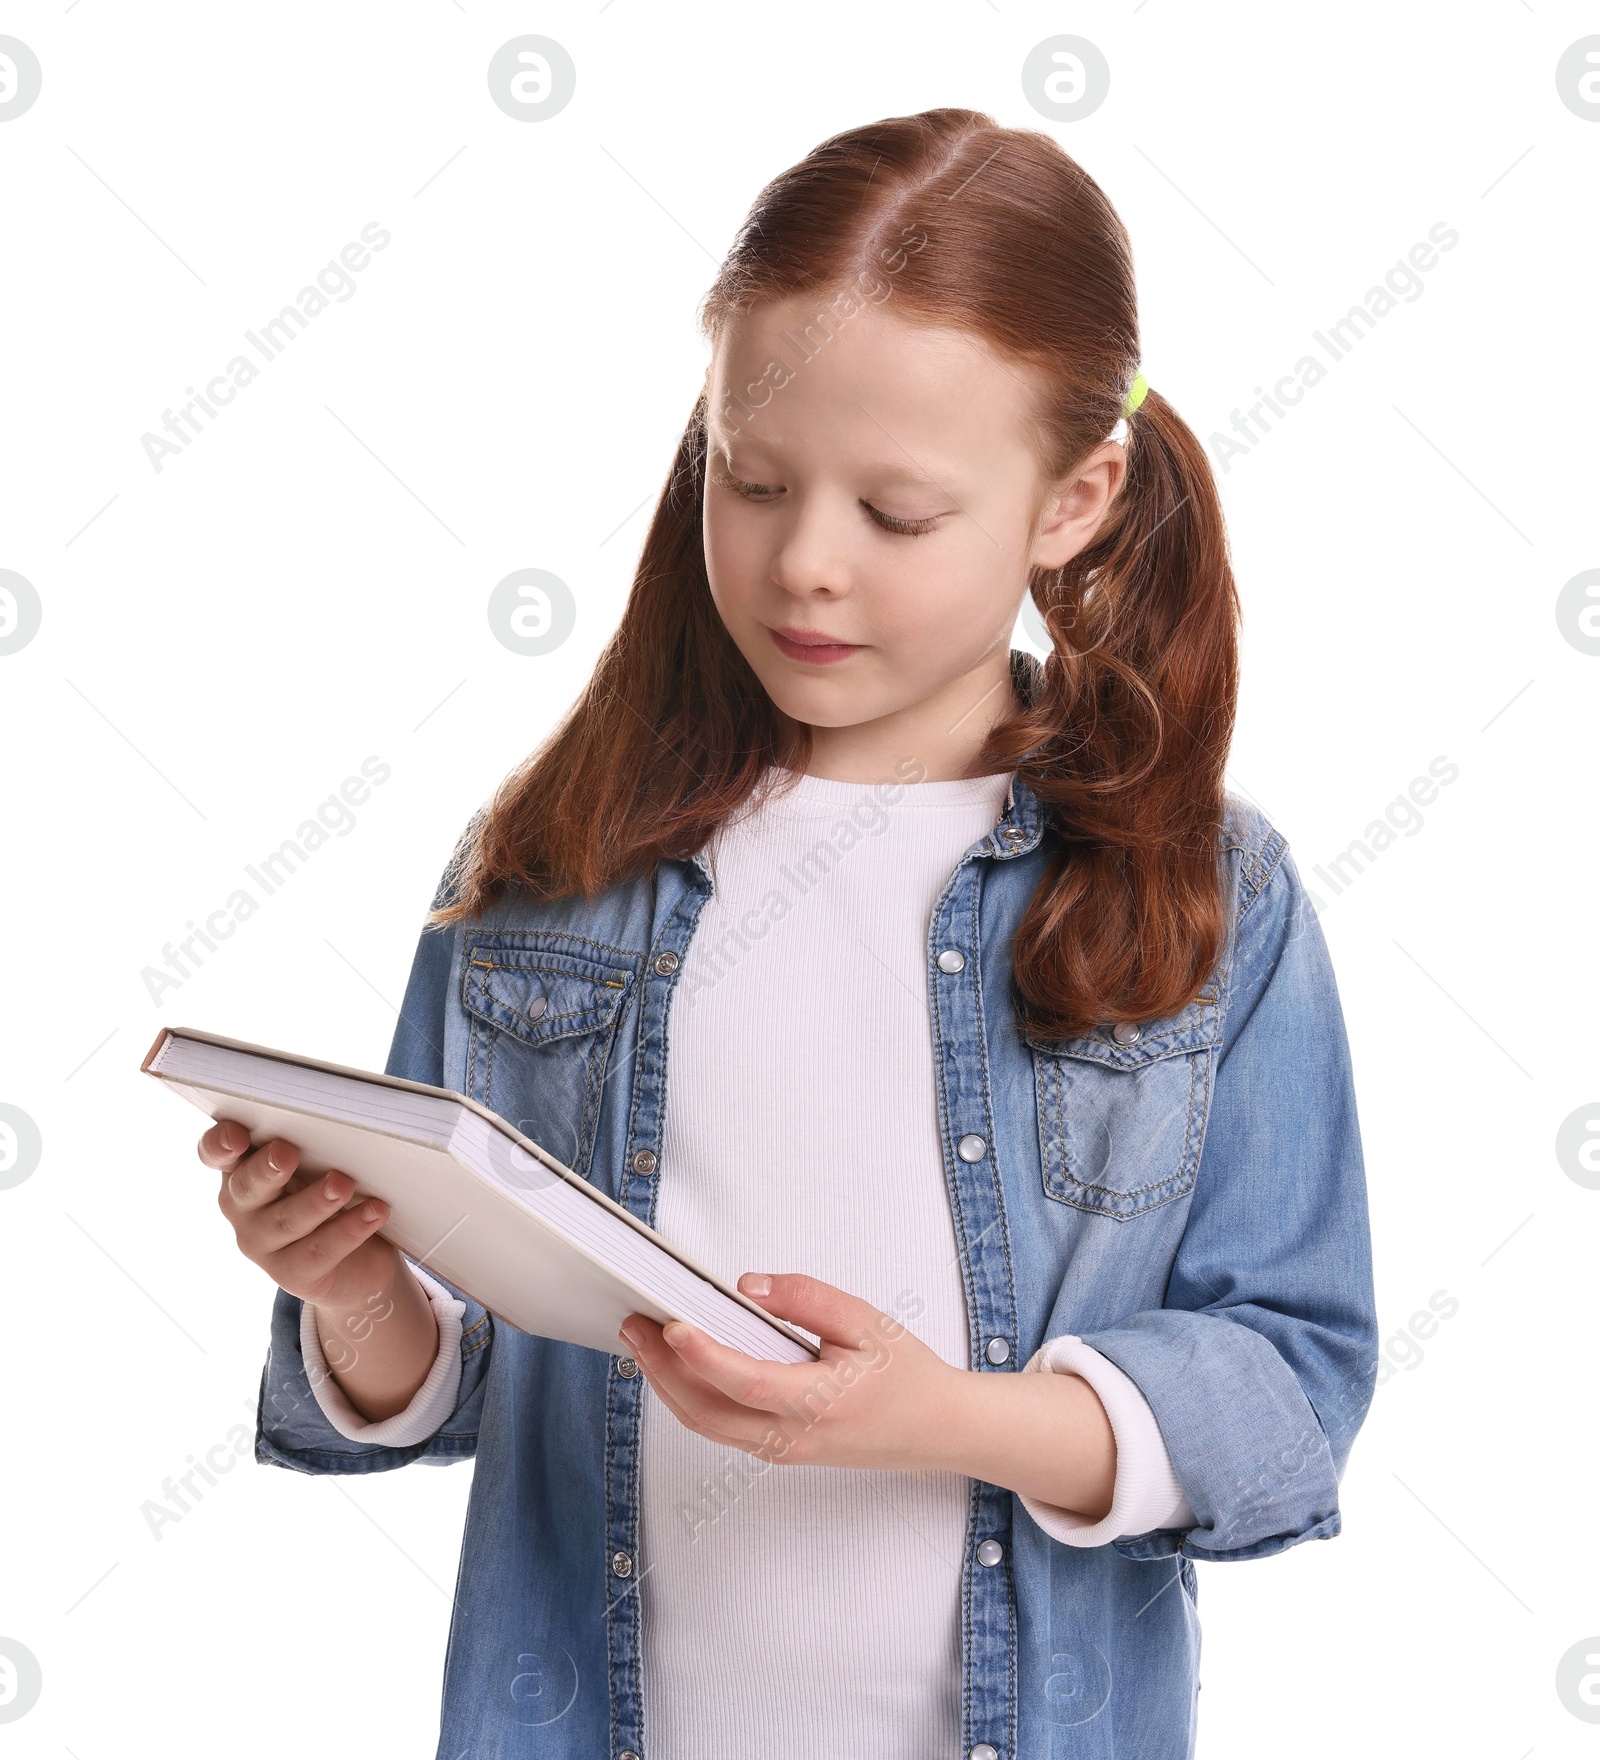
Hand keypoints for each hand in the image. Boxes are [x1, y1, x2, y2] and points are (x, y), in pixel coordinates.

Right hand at [197, 1118, 400, 1316]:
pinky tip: (374, 1212)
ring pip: (285, 1221)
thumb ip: (314, 1143)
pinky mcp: (292, 1274)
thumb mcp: (318, 1164)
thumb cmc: (331, 1194)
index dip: (220, 1144)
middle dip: (266, 1170)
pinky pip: (319, 1251)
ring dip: (315, 1201)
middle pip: (246, 1188)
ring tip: (343, 1185)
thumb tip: (340, 1117)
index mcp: (243, 1170)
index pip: (217, 1153)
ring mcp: (263, 1245)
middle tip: (287, 1153)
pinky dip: (349, 1230)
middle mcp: (245, 1208)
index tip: (236, 1135)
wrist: (357, 1262)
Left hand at [620, 1271, 1119, 1515]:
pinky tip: (680, 1365)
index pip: (743, 1382)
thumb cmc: (907, 1374)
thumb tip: (749, 1287)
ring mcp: (784, 1450)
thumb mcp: (867, 1321)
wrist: (939, 1430)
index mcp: (819, 1402)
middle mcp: (793, 1436)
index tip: (670, 1324)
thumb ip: (807, 1299)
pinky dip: (693, 1397)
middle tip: (633, 1327)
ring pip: (708, 1426)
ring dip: (669, 1386)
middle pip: (707, 1414)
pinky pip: (724, 1427)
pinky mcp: (781, 1449)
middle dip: (661, 1372)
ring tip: (644, 1342)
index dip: (701, 1355)